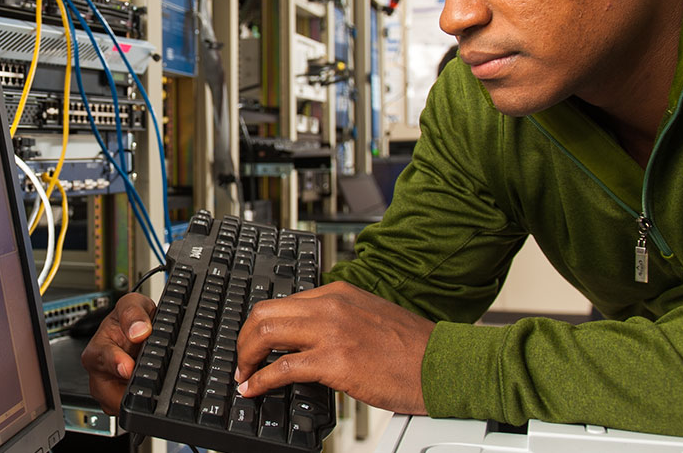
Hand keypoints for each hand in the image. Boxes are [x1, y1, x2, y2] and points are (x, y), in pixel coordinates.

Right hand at [80, 292, 156, 413]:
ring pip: (116, 405)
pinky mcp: (118, 401)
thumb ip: (133, 313)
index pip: (101, 360)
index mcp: (97, 348)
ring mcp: (108, 389)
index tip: (127, 367)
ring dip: (132, 400)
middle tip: (142, 389)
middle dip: (123, 393)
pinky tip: (147, 394)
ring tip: (148, 390)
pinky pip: (126, 410)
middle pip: (105, 393)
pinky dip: (138, 405)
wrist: (141, 331)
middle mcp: (99, 372)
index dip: (115, 363)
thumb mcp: (134, 304)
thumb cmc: (132, 319)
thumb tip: (139, 330)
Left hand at [234, 282, 433, 414]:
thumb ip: (337, 319)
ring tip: (244, 374)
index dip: (259, 324)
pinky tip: (254, 389)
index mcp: (338, 293)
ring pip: (265, 333)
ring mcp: (331, 332)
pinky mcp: (334, 361)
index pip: (282, 301)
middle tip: (241, 359)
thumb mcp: (369, 317)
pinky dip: (260, 380)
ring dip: (245, 356)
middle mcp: (330, 306)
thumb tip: (306, 338)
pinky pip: (282, 368)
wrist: (441, 364)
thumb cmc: (412, 349)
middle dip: (243, 338)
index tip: (253, 342)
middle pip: (264, 312)